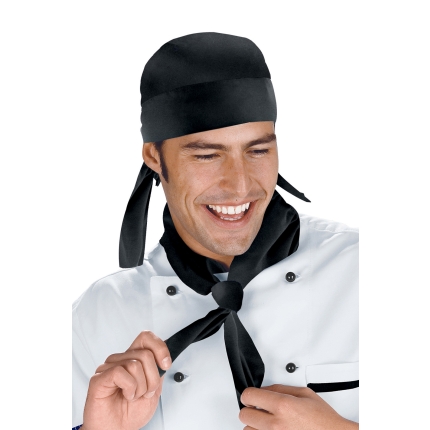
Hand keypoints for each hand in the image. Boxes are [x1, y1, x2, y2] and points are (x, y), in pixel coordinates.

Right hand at [80, 331, 171, 429]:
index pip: (146, 337)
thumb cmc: (130, 413)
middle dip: (152, 378)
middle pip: (146, 354)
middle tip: (145, 392)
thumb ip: (158, 373)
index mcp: (134, 359)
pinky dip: (129, 387)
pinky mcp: (100, 377)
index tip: (166, 364)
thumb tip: (163, 359)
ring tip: (133, 396)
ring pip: (135, 364)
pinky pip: (121, 372)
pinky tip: (125, 395)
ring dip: (140, 387)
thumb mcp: (154, 391)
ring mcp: (109, 367)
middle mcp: (121, 360)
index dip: (160, 347)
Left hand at [239, 384, 357, 429]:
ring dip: (254, 425)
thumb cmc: (323, 419)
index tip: (250, 397)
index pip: (250, 396)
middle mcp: (277, 424)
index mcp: (283, 405)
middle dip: (249, 410)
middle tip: (257, 409)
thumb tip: (264, 389)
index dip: (248, 395)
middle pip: (244, 415)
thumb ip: (280, 389)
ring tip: (265, 422)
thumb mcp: (304, 393)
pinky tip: (269, 429)